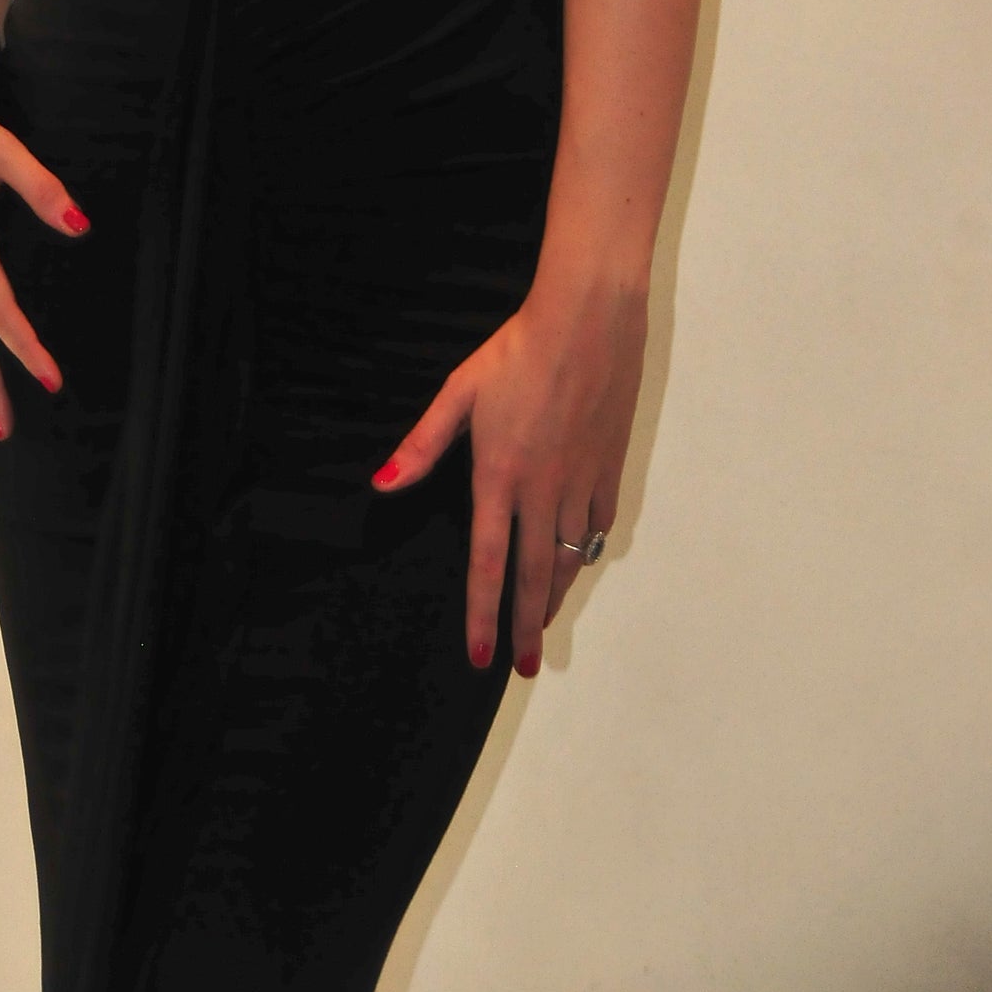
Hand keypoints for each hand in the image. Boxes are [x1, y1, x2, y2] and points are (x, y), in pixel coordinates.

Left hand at [369, 277, 647, 675]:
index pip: (488, 562)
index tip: (480, 656)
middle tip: (525, 668)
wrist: (586, 323)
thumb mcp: (460, 392)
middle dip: (525, 628)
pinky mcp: (608, 469)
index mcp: (500, 476)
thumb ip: (423, 443)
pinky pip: (597, 526)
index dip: (483, 614)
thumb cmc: (517, 351)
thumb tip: (383, 484)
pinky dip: (587, 551)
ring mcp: (580, 482)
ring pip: (569, 557)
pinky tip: (578, 561)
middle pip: (533, 576)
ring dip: (554, 597)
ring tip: (543, 625)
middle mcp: (542, 491)